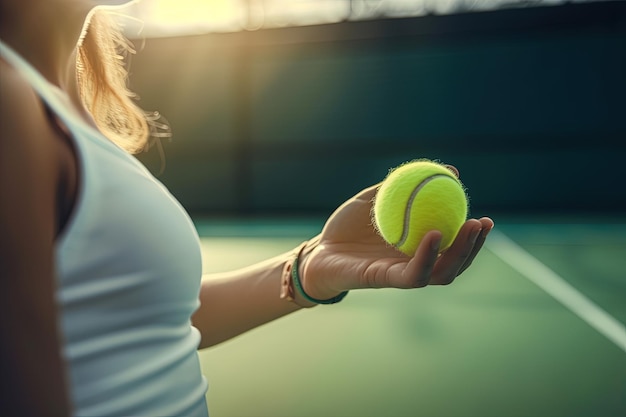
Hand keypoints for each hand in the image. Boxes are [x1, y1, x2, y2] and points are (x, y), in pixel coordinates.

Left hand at [300, 175, 493, 299]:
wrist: (317, 252)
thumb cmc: (344, 228)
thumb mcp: (375, 198)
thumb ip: (404, 186)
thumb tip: (446, 168)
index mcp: (414, 251)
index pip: (452, 248)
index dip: (471, 238)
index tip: (485, 217)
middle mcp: (412, 265)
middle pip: (454, 264)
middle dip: (474, 247)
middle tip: (484, 222)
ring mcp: (399, 275)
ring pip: (441, 273)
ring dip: (461, 253)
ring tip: (471, 228)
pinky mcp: (383, 280)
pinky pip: (413, 273)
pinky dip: (428, 256)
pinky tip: (436, 234)